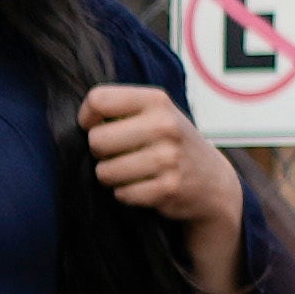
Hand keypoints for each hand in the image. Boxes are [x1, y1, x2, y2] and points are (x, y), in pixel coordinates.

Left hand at [74, 79, 233, 238]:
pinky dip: (127, 194)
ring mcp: (168, 158)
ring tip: (132, 171)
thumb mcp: (157, 113)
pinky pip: (121, 194)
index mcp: (157, 100)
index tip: (96, 127)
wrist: (214, 182)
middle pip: (96, 140)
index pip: (98, 99)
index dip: (87, 118)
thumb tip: (80, 122)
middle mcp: (165, 125)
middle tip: (118, 154)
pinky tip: (144, 187)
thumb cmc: (171, 143)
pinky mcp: (168, 188)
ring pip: (105, 172)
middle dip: (100, 153)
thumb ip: (121, 109)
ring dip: (112, 176)